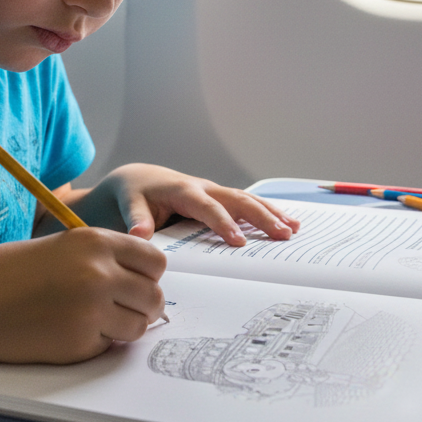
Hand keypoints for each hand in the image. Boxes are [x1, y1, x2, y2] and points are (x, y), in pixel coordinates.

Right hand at [0, 227, 166, 363]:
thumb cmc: (11, 271)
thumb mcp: (65, 245)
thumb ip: (106, 257)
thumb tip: (146, 278)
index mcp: (96, 242)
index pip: (155, 260)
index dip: (148, 274)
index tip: (137, 280)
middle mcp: (99, 273)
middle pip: (154, 296)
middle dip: (142, 304)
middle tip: (120, 306)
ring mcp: (91, 310)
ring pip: (139, 325)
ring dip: (124, 326)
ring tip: (95, 319)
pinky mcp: (79, 343)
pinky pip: (110, 345)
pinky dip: (98, 342)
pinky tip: (70, 330)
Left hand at [87, 164, 300, 246]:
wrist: (137, 179)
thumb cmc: (133, 193)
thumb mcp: (128, 205)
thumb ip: (135, 220)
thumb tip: (138, 236)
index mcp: (183, 191)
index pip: (207, 207)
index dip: (223, 223)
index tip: (239, 242)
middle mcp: (203, 188)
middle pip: (237, 200)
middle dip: (260, 217)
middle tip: (282, 234)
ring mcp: (213, 192)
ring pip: (246, 200)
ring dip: (270, 213)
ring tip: (293, 229)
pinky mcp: (218, 199)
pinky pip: (245, 205)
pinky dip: (267, 212)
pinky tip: (288, 222)